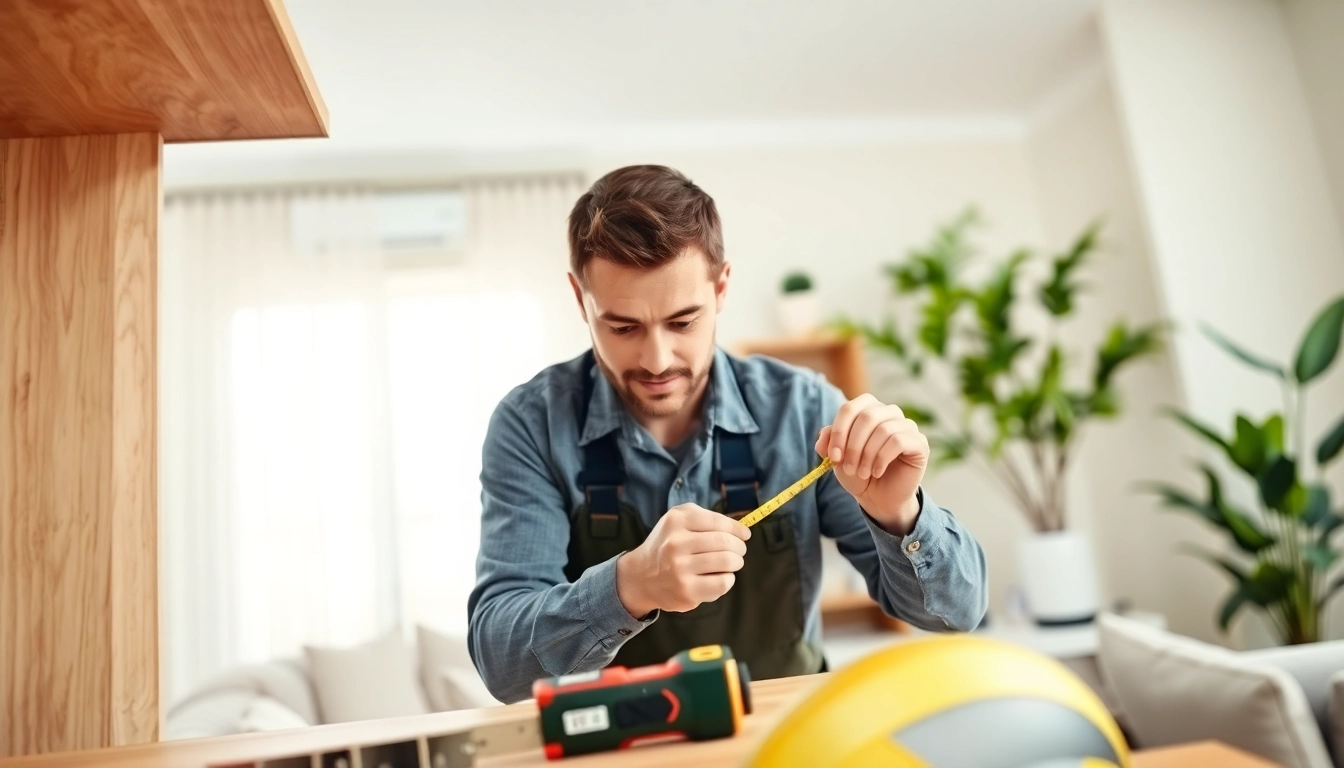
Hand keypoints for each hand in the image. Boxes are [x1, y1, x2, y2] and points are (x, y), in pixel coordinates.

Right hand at [615, 504, 749, 616]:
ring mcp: (680, 569)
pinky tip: (719, 577)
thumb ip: (707, 518)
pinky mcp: (686, 592)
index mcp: (676, 521)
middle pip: (726, 543)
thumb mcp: (678, 519)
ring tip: (731, 563)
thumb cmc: (667, 544)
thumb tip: (741, 531)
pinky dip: (727, 579)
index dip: (737, 529)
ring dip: (736, 562)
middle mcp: (676, 544)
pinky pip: (723, 584)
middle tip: (738, 551)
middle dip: (739, 547)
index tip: (744, 535)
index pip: (719, 522)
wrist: (641, 576)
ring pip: (728, 562)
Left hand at [816, 394, 927, 534]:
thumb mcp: (837, 458)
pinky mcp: (919, 442)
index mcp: (868, 409)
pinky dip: (882, 459)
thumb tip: (825, 433)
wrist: (879, 498)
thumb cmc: (858, 472)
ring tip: (862, 472)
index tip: (832, 456)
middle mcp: (889, 412)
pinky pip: (898, 441)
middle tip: (847, 468)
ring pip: (883, 430)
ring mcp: (907, 426)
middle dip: (852, 446)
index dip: (839, 432)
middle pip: (866, 417)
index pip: (850, 408)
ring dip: (867, 455)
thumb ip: (828, 441)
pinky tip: (877, 471)